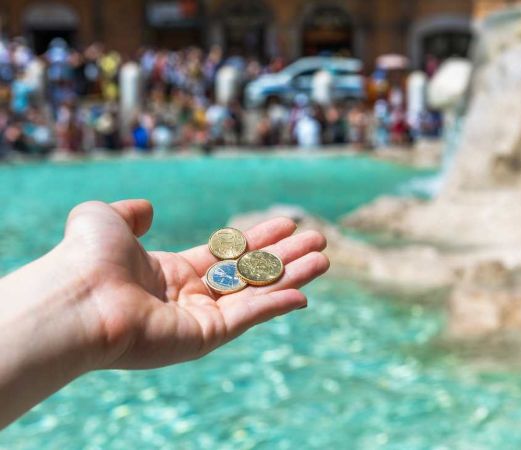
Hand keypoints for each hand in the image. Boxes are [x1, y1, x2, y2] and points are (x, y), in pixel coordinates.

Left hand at [60, 200, 328, 369]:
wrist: (79, 297)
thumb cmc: (86, 258)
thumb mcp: (104, 219)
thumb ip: (128, 213)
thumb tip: (145, 208)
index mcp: (169, 271)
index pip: (225, 254)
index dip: (256, 239)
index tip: (286, 223)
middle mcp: (188, 296)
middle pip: (248, 272)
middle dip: (284, 255)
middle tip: (317, 239)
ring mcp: (199, 319)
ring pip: (256, 292)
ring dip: (292, 275)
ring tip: (323, 258)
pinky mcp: (206, 337)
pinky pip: (249, 317)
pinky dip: (277, 305)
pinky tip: (304, 293)